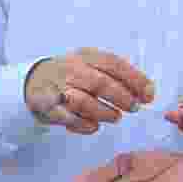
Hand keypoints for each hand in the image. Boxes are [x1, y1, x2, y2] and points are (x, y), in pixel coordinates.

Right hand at [24, 48, 155, 133]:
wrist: (33, 80)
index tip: (149, 94)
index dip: (135, 79)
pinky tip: (94, 126)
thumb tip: (147, 91)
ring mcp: (58, 88)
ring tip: (115, 117)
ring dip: (105, 113)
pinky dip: (85, 125)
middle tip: (135, 107)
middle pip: (101, 83)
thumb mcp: (91, 65)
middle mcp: (71, 69)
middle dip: (122, 98)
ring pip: (85, 102)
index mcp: (85, 56)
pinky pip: (69, 119)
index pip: (114, 64)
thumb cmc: (72, 75)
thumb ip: (117, 75)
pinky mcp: (48, 107)